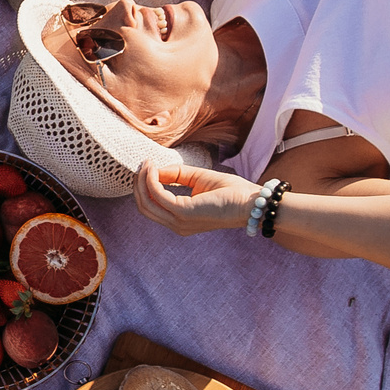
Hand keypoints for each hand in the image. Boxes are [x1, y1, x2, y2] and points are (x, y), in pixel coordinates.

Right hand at [134, 161, 259, 237]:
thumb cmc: (231, 191)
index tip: (146, 166)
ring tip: (146, 165)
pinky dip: (151, 181)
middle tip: (143, 164)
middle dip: (138, 184)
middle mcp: (177, 225)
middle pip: (144, 207)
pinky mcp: (183, 213)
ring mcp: (179, 221)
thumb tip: (155, 170)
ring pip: (146, 203)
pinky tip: (153, 169)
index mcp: (181, 220)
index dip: (145, 185)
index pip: (152, 206)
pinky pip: (157, 196)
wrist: (251, 202)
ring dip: (142, 181)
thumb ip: (176, 175)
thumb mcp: (197, 179)